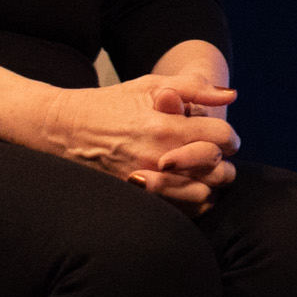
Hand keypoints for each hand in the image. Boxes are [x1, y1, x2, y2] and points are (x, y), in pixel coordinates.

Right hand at [32, 71, 241, 209]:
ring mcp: (147, 183)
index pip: (221, 137)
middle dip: (223, 160)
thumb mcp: (150, 86)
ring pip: (203, 195)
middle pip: (218, 170)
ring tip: (201, 171)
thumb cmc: (110, 103)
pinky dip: (190, 201)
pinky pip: (180, 210)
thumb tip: (231, 95)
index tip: (223, 136)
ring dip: (208, 183)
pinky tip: (185, 185)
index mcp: (165, 127)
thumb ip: (194, 88)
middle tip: (215, 153)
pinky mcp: (137, 197)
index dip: (229, 136)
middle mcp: (158, 158)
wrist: (65, 129)